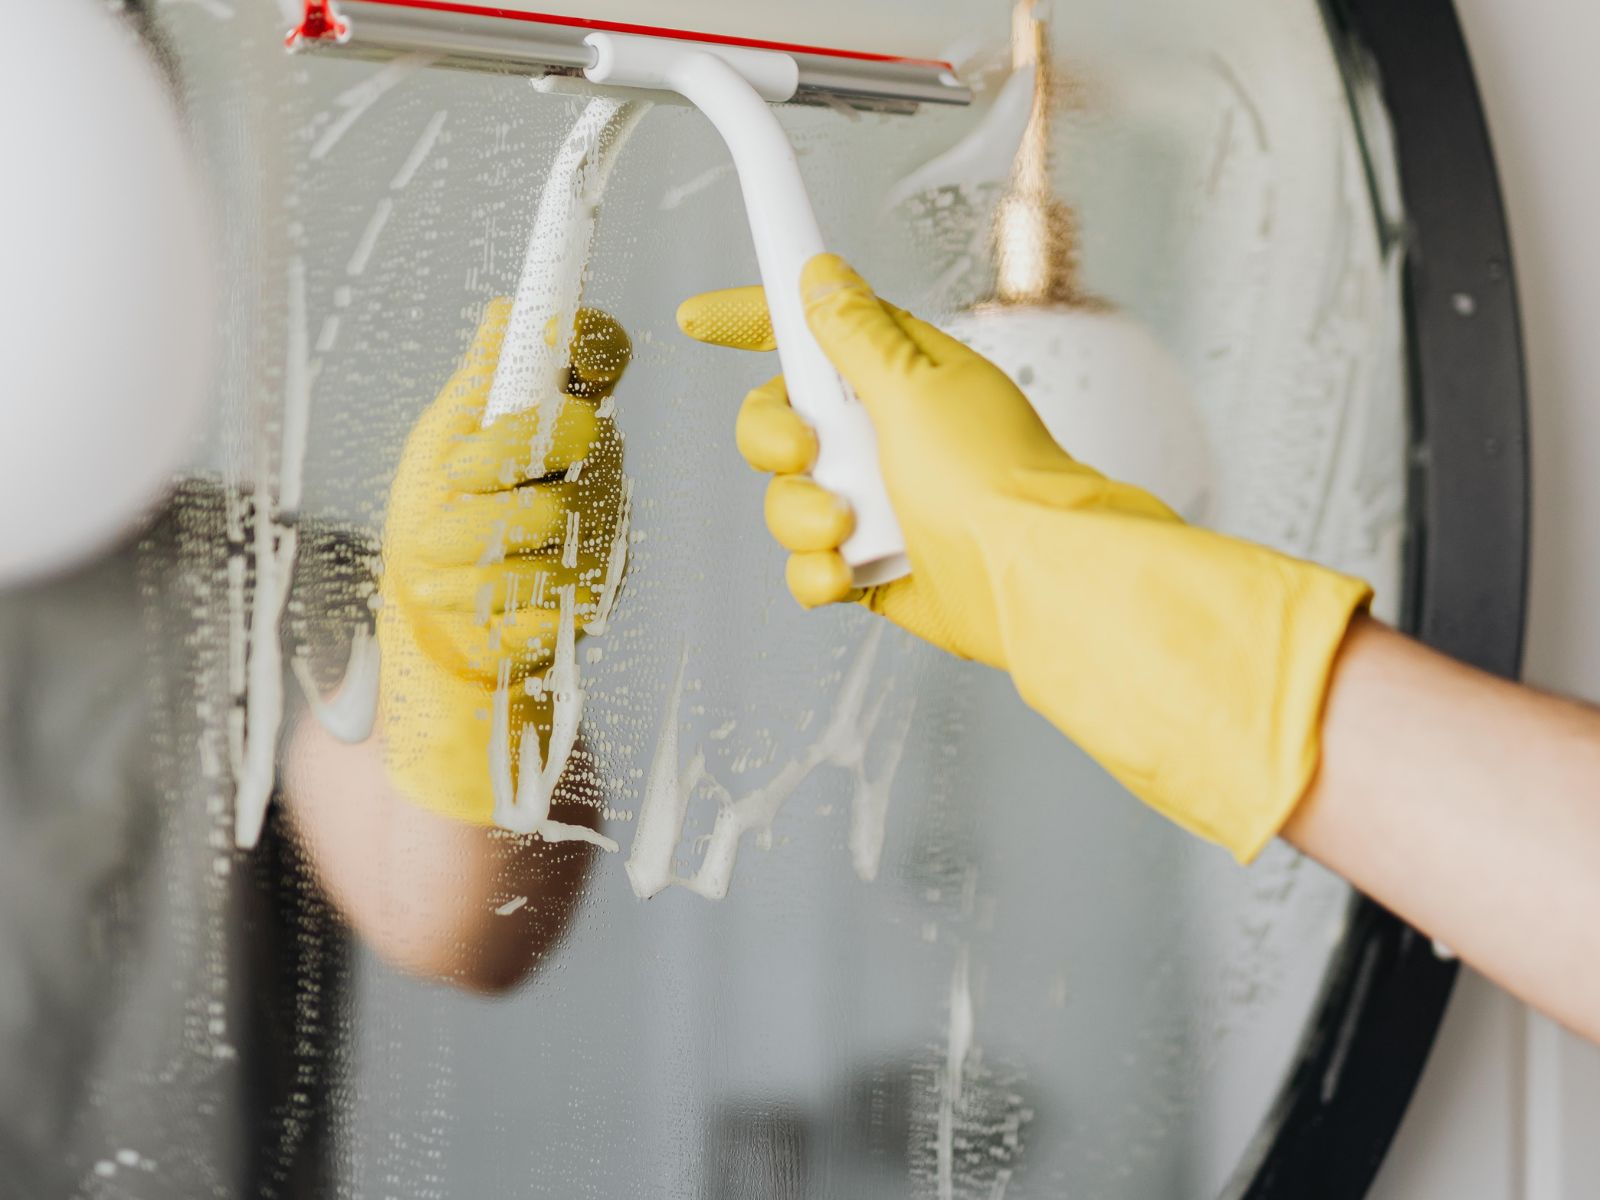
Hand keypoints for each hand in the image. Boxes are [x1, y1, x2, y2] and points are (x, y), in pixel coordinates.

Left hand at [379, 300, 629, 823]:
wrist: (428, 622)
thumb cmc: (433, 518)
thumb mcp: (439, 438)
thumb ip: (480, 383)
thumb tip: (507, 310)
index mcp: (560, 409)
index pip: (602, 352)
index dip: (591, 340)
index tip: (562, 349)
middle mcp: (596, 461)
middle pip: (577, 429)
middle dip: (497, 456)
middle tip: (449, 484)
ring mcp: (603, 527)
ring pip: (553, 515)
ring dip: (472, 540)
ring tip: (433, 558)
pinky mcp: (596, 591)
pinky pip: (548, 584)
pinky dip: (486, 594)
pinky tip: (466, 597)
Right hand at [678, 254, 1370, 860]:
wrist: (1031, 580)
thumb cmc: (993, 480)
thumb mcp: (914, 385)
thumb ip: (856, 334)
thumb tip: (822, 275)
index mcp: (897, 375)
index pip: (809, 333)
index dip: (751, 320)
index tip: (702, 319)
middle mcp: (883, 434)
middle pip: (778, 420)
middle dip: (774, 440)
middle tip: (807, 452)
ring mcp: (876, 501)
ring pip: (786, 498)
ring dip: (802, 515)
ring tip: (848, 528)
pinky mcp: (872, 564)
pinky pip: (809, 564)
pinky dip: (819, 572)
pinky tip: (848, 572)